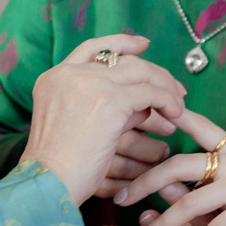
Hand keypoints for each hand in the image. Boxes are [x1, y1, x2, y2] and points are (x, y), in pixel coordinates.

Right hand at [22, 35, 185, 204]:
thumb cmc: (61, 166)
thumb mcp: (75, 124)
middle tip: (176, 89)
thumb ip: (104, 105)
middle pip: (124, 61)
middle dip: (154, 73)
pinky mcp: (110, 101)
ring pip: (142, 73)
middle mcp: (70, 74)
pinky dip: (168, 101)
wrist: (47, 182)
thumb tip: (144, 103)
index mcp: (55, 77)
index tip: (143, 44)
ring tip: (178, 105)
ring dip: (165, 88)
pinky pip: (151, 93)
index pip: (92, 48)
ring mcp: (90, 84)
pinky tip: (176, 115)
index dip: (120, 43)